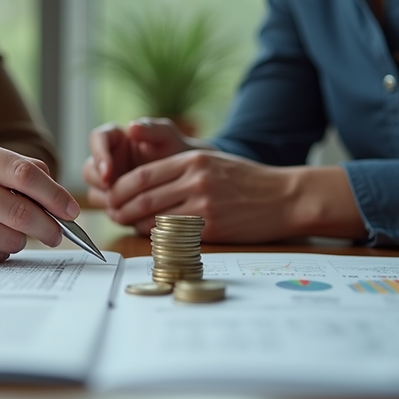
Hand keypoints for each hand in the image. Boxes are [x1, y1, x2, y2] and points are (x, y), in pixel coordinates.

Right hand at [0, 139, 79, 263]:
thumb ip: (12, 169)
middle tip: (59, 234)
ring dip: (20, 239)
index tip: (72, 210)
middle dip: (49, 226)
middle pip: (20, 211)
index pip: (23, 173)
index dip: (55, 194)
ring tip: (8, 232)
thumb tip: (57, 193)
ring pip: (9, 237)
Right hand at [83, 118, 200, 206]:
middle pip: (89, 170)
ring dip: (106, 199)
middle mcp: (106, 160)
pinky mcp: (115, 202)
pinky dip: (117, 213)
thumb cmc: (175, 149)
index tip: (108, 170)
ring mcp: (109, 183)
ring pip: (95, 192)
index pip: (97, 139)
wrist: (186, 176)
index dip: (99, 154)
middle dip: (99, 181)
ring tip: (122, 204)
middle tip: (112, 190)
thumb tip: (132, 127)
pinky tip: (130, 215)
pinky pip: (109, 209)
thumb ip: (152, 129)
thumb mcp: (167, 137)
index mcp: (115, 138)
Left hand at [102, 151, 365, 242]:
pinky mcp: (212, 228)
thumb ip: (182, 170)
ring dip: (136, 224)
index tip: (113, 196)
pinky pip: (174, 235)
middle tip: (113, 214)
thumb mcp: (214, 163)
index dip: (122, 188)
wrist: (285, 198)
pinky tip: (154, 237)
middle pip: (143, 196)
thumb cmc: (249, 182)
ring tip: (128, 225)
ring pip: (154, 217)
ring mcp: (204, 205)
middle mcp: (196, 180)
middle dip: (122, 207)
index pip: (144, 175)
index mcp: (194, 161)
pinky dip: (158, 237)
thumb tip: (145, 184)